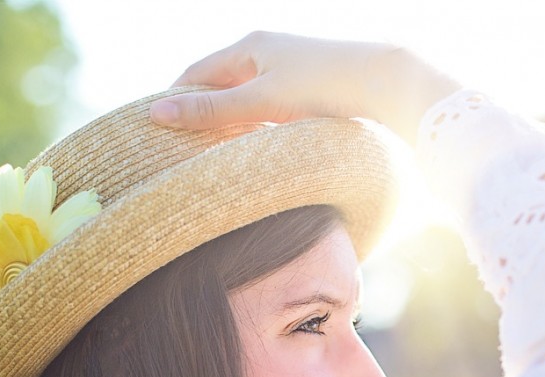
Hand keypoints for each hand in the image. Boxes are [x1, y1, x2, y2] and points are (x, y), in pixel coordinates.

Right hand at [150, 31, 462, 143]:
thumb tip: (156, 115)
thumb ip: (211, 111)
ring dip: (230, 129)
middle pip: (219, 89)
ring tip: (211, 163)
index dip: (174, 103)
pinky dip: (256, 133)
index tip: (155, 136)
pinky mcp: (310, 94)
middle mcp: (268, 54)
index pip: (194, 74)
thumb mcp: (261, 101)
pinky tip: (254, 156)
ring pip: (246, 104)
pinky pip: (270, 114)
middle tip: (178, 156)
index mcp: (250, 45)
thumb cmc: (324, 86)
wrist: (389, 86)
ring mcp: (290, 73)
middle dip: (200, 119)